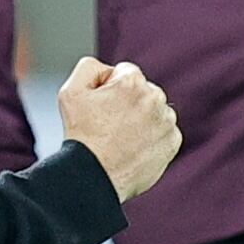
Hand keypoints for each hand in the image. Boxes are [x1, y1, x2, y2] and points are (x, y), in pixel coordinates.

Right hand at [54, 55, 179, 201]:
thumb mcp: (70, 91)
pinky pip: (163, 133)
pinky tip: (133, 148)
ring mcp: (166, 122)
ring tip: (120, 139)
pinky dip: (151, 138)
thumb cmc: (81, 136)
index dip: (108, 90)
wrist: (94, 176)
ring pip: (153, 111)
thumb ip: (89, 67)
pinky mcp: (172, 143)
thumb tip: (108, 70)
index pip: (124, 73)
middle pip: (141, 92)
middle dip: (127, 103)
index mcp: (133, 82)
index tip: (100, 109)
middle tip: (108, 125)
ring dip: (141, 120)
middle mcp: (155, 98)